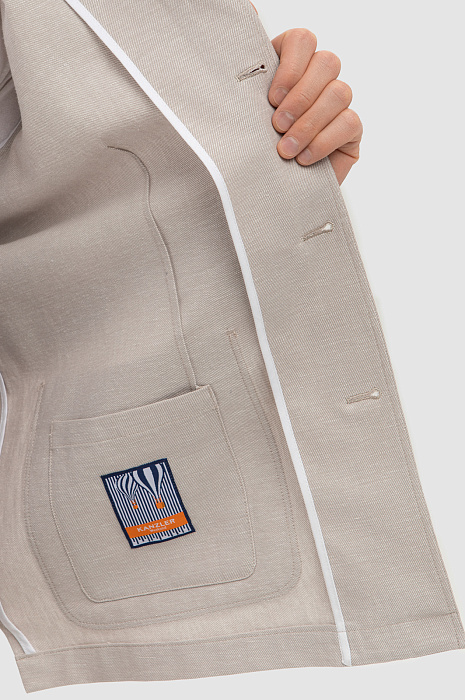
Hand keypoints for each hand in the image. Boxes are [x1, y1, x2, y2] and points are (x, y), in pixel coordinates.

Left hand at [249, 6, 361, 185]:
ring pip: (339, 93)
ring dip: (309, 123)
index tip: (270, 98)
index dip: (291, 65)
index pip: (303, 40)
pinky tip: (303, 158)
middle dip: (300, 96)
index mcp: (290, 68)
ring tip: (285, 149)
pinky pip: (348, 122)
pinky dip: (323, 141)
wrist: (264, 195)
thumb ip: (244, 70)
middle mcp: (317, 81)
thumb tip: (247, 9)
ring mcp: (337, 105)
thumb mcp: (240, 111)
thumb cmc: (251, 150)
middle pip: (328, 62)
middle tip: (276, 125)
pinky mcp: (350, 132)